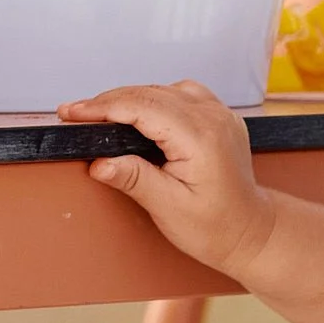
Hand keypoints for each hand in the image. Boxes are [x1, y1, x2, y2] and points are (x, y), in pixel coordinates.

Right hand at [60, 79, 274, 277]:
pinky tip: (136, 114)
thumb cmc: (216, 227)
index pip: (142, 107)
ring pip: (163, 90)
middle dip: (108, 101)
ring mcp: (220, 114)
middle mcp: (214, 118)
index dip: (103, 107)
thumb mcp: (169, 208)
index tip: (72, 113)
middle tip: (74, 113)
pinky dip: (153, 100)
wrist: (252, 232)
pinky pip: (180, 95)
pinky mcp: (219, 117)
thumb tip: (100, 162)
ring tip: (98, 115)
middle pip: (149, 93)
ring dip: (129, 98)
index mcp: (202, 138)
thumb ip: (135, 180)